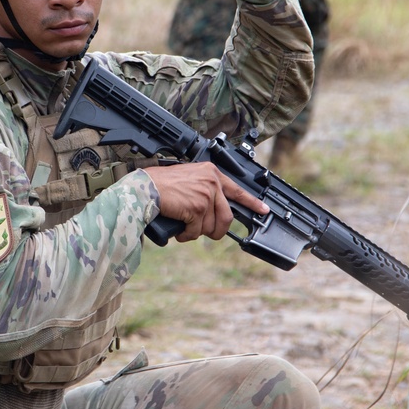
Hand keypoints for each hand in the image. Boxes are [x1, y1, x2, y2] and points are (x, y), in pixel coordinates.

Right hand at [144, 163, 269, 242]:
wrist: (145, 188)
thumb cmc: (160, 184)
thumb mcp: (189, 178)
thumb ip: (205, 189)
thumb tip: (215, 212)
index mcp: (211, 173)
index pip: (238, 190)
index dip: (252, 203)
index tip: (263, 210)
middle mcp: (212, 182)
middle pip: (227, 217)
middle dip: (216, 231)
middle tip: (206, 233)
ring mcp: (206, 195)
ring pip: (211, 227)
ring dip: (196, 232)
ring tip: (184, 226)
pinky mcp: (198, 208)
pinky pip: (197, 232)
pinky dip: (186, 235)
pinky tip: (179, 229)